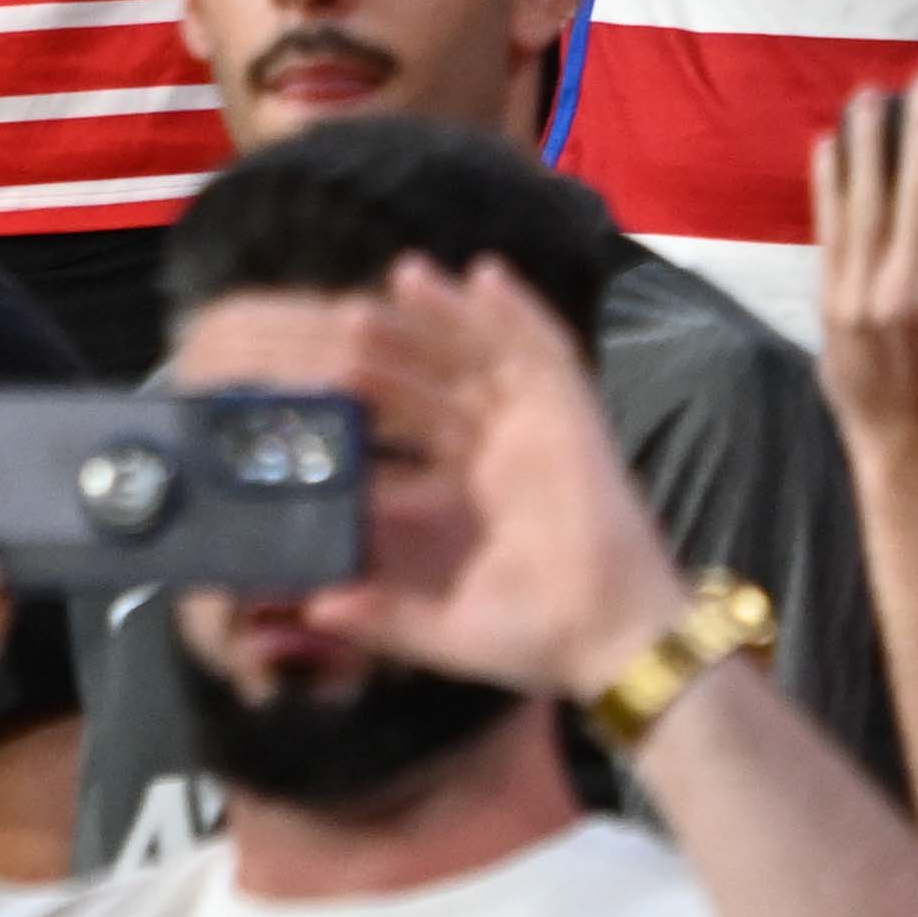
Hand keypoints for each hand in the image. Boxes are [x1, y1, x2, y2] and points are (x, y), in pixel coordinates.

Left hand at [318, 259, 690, 697]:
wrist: (607, 642)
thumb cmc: (531, 640)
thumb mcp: (439, 629)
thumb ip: (379, 614)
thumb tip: (311, 605)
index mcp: (464, 494)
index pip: (411, 431)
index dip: (371, 402)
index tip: (319, 379)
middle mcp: (497, 452)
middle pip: (440, 380)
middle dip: (398, 346)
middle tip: (346, 314)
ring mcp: (537, 430)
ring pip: (486, 355)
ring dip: (448, 314)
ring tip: (404, 274)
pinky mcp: (574, 419)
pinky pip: (546, 353)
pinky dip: (518, 312)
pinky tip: (486, 274)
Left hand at [801, 82, 917, 451]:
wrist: (910, 434)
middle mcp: (903, 288)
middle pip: (910, 192)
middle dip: (916, 131)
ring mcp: (860, 294)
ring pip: (864, 203)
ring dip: (868, 144)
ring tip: (869, 98)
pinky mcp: (829, 301)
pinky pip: (829, 230)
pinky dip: (829, 185)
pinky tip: (830, 147)